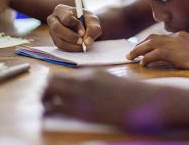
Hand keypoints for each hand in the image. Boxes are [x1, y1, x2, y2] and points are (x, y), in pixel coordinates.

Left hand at [42, 70, 166, 131]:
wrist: (144, 102)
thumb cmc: (131, 94)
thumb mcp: (110, 81)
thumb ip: (94, 82)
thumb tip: (82, 87)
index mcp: (90, 73)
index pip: (63, 74)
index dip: (54, 83)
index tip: (51, 90)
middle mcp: (83, 80)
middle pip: (53, 80)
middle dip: (45, 89)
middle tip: (45, 98)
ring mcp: (82, 94)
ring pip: (50, 92)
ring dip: (44, 99)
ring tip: (45, 106)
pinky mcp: (84, 111)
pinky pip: (56, 108)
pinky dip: (49, 111)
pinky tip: (49, 116)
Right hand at [47, 4, 101, 51]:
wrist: (85, 26)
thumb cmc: (87, 20)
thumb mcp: (93, 21)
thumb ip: (93, 29)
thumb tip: (87, 42)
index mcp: (61, 9)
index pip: (66, 18)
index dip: (75, 26)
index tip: (83, 32)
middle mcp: (53, 19)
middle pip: (57, 28)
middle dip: (71, 37)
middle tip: (82, 42)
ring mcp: (52, 31)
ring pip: (58, 40)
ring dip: (72, 45)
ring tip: (82, 45)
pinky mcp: (55, 40)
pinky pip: (61, 47)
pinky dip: (71, 49)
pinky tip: (78, 47)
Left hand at [127, 31, 188, 84]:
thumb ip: (178, 53)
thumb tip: (166, 59)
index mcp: (181, 35)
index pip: (159, 37)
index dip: (146, 43)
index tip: (139, 49)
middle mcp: (177, 36)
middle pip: (152, 38)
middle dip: (139, 46)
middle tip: (130, 54)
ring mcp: (176, 44)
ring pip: (151, 44)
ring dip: (138, 51)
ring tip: (130, 57)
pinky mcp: (176, 53)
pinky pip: (156, 54)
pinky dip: (147, 58)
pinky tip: (142, 64)